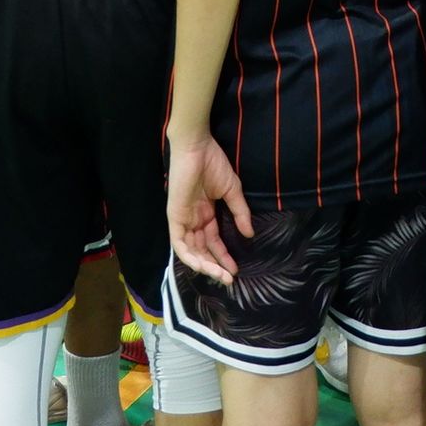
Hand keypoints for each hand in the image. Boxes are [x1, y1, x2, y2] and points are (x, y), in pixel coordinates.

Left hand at [167, 133, 251, 282]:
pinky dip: (190, 257)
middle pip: (202, 250)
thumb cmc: (213, 164)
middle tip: (230, 278)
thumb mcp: (232, 191)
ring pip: (191, 252)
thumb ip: (240, 213)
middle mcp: (193, 220)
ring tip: (220, 275)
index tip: (236, 269)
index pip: (213, 242)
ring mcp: (183, 220)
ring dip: (205, 266)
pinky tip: (203, 266)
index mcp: (205, 214)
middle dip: (215, 266)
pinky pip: (180, 243)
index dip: (224, 256)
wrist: (198, 147)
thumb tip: (250, 234)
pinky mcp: (175, 217)